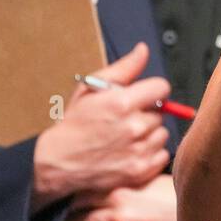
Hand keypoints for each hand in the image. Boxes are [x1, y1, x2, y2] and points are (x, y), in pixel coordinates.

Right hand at [33, 42, 171, 209]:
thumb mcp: (91, 89)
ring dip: (150, 134)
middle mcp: (133, 127)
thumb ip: (123, 69)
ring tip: (128, 137)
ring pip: (162, 134)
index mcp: (122, 103)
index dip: (152, 91)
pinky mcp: (140, 170)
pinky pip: (162, 155)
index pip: (161, 88)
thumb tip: (143, 50)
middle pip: (162, 112)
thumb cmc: (75, 124)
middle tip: (127, 120)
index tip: (143, 97)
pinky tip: (132, 152)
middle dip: (147, 113)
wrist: (58, 162)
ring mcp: (138, 151)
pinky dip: (151, 154)